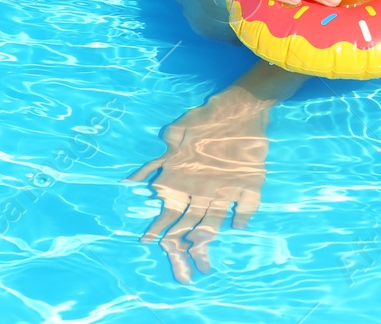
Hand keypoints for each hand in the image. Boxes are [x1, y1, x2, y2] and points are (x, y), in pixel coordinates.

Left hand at [125, 91, 269, 283]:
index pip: (168, 212)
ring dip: (206, 239)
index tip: (150, 244)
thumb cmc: (203, 119)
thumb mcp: (174, 135)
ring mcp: (227, 187)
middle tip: (182, 273)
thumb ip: (157, 162)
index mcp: (183, 178)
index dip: (159, 230)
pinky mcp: (250, 182)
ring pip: (214, 220)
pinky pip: (248, 205)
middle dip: (183, 248)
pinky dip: (243, 217)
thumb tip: (130, 182)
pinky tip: (238, 227)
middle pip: (189, 224)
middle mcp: (203, 188)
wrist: (239, 106)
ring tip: (201, 259)